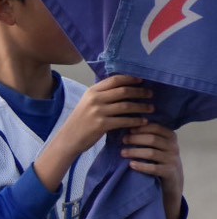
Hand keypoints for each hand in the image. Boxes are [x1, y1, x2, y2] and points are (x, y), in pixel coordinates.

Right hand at [35, 75, 152, 190]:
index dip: (130, 79)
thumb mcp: (87, 104)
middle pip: (123, 91)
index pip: (115, 80)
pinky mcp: (101, 125)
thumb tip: (123, 89)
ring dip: (141, 106)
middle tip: (151, 94)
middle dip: (140, 92)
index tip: (142, 80)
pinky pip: (124, 120)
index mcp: (92, 91)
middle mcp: (95, 99)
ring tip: (151, 108)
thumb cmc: (80, 122)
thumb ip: (102, 96)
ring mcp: (98, 112)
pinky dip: (136, 121)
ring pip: (126, 106)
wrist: (68, 139)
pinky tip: (143, 122)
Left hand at [122, 121, 184, 218]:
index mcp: (171, 137)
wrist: (173, 182)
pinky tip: (131, 165)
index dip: (141, 128)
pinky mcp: (169, 172)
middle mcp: (174, 147)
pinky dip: (141, 166)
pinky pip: (154, 168)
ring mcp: (172, 160)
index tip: (128, 129)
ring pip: (152, 153)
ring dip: (135, 152)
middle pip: (152, 139)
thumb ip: (150, 137)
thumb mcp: (159, 147)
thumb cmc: (161, 161)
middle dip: (136, 139)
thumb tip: (129, 126)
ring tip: (123, 153)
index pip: (156, 128)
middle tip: (123, 140)